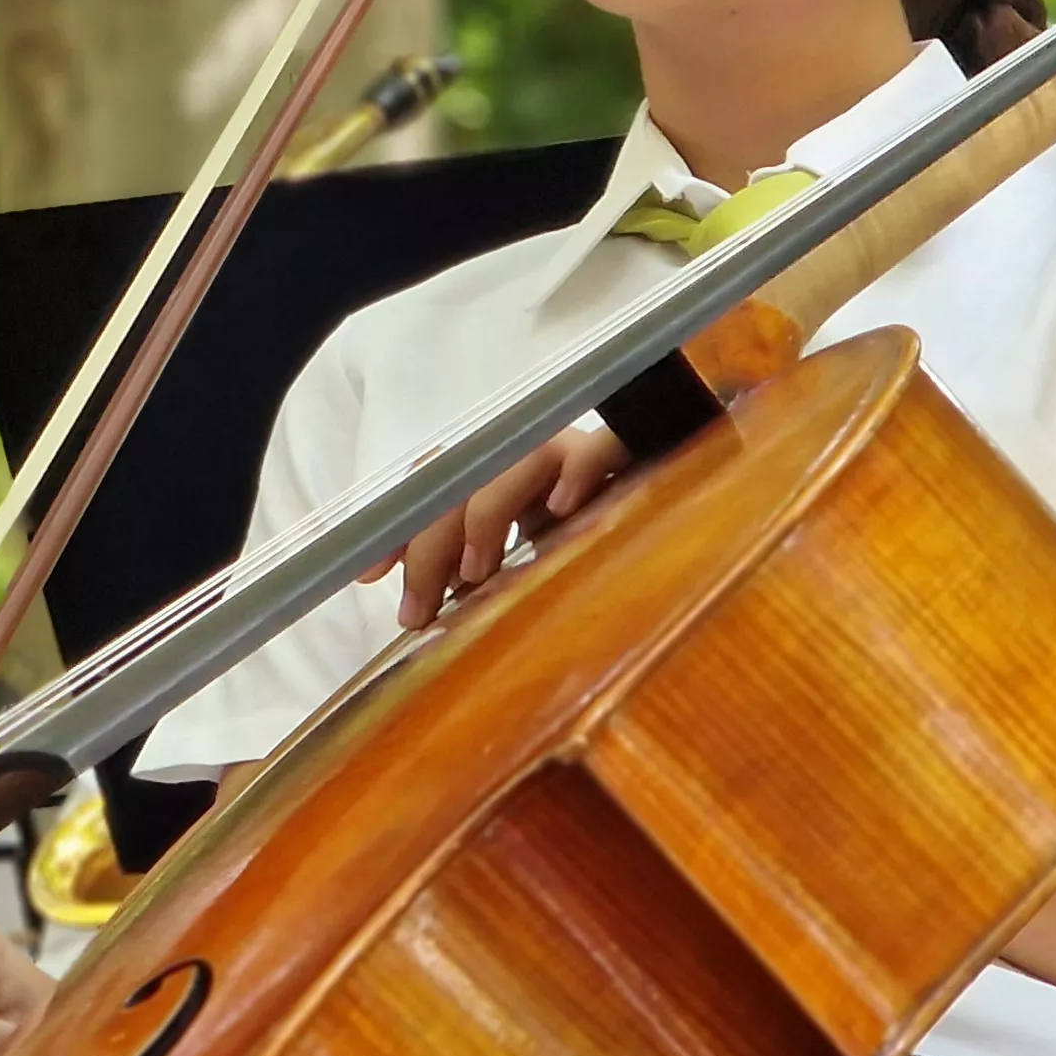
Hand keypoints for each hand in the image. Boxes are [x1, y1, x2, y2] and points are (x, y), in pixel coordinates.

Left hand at [362, 427, 625, 629]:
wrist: (686, 522)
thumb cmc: (591, 551)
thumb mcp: (520, 567)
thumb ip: (472, 575)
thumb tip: (418, 609)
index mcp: (498, 476)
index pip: (433, 486)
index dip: (397, 527)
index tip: (368, 575)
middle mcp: (529, 455)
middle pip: (463, 478)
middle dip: (429, 545)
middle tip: (416, 609)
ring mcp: (576, 449)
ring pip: (515, 463)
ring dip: (486, 515)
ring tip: (475, 573)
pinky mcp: (629, 452)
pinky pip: (599, 446)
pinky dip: (576, 472)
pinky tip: (559, 509)